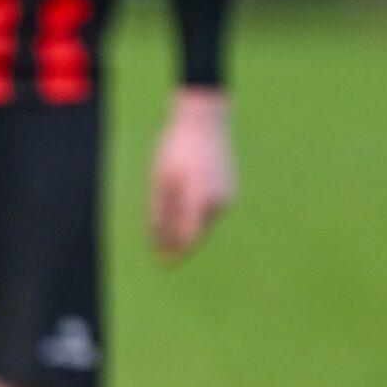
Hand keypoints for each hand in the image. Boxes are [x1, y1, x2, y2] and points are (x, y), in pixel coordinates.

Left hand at [150, 86, 233, 260]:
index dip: (175, 253)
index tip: (162, 264)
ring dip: (187, 231)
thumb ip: (159, 211)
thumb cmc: (176, 148)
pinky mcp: (230, 189)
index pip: (187, 238)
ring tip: (167, 236)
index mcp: (199, 200)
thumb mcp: (160, 180)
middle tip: (162, 257)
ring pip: (204, 224)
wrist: (205, 121)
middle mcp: (218, 202)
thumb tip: (156, 239)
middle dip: (179, 246)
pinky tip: (182, 218)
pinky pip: (211, 212)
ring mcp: (227, 196)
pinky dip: (196, 218)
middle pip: (197, 235)